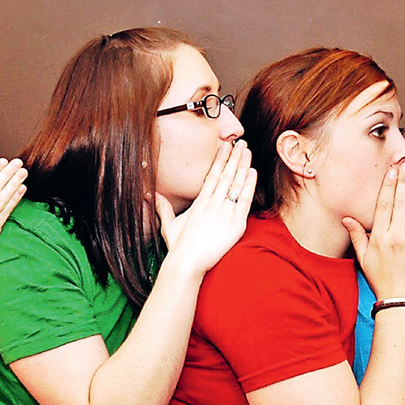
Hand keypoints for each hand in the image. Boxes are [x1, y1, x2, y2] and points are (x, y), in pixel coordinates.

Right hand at [155, 139, 255, 274]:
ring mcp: (224, 212)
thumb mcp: (169, 225)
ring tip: (248, 152)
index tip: (226, 146)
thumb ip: (164, 208)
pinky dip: (249, 185)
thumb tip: (152, 195)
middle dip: (234, 157)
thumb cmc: (178, 247)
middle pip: (225, 175)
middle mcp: (212, 203)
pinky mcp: (235, 223)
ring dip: (243, 166)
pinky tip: (252, 172)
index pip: (212, 175)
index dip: (220, 159)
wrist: (187, 262)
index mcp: (199, 202)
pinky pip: (244, 200)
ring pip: (236, 184)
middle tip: (241, 143)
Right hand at [344, 164, 404, 300]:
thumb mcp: (364, 259)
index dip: (388, 186)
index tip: (392, 172)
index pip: (384, 205)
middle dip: (402, 182)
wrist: (400, 300)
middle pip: (399, 203)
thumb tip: (347, 219)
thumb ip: (358, 236)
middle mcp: (395, 237)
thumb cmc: (382, 279)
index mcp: (379, 238)